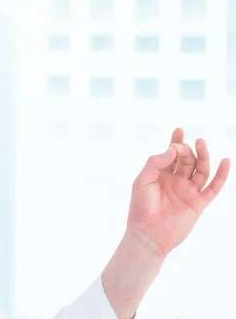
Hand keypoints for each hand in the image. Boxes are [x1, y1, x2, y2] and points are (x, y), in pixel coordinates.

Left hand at [126, 128, 229, 257]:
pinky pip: (213, 187)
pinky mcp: (198, 203)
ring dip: (203, 156)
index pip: (171, 154)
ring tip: (201, 143)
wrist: (147, 235)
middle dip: (185, 150)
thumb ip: (155, 163)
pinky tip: (226, 162)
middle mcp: (176, 181)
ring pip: (200, 170)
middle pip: (186, 160)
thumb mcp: (142, 181)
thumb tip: (171, 150)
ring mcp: (188, 191)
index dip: (175, 142)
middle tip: (180, 148)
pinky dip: (221, 175)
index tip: (179, 130)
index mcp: (160, 174)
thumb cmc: (140, 208)